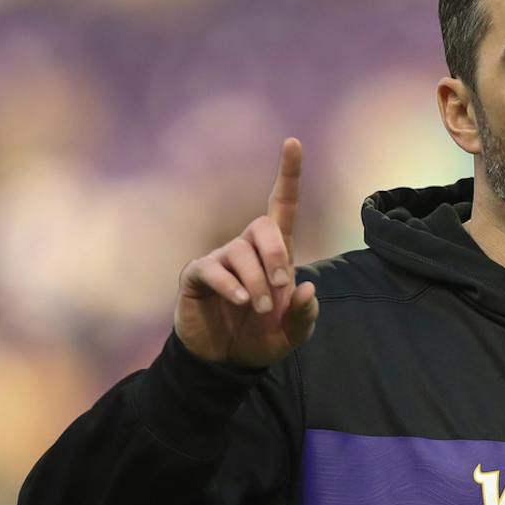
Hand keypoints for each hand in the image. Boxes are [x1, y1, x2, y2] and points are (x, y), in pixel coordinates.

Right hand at [175, 138, 319, 368]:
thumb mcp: (293, 334)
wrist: (225, 361)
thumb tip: (306, 288)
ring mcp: (221, 259)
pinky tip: (241, 301)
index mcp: (276, 254)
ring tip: (260, 308)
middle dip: (277, 255)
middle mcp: (248, 249)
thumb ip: (305, 315)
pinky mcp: (198, 275)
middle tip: (281, 287)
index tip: (293, 142)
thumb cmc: (260, 338)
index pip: (282, 205)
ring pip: (241, 252)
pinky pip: (213, 268)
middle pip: (264, 226)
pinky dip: (232, 286)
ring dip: (258, 283)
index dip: (288, 175)